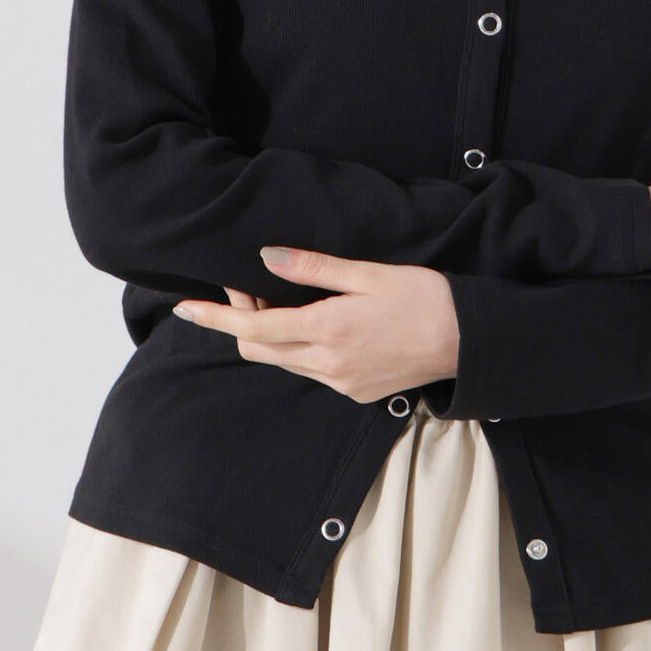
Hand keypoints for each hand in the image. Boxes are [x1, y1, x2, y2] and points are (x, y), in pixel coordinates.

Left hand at [170, 247, 459, 405]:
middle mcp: (326, 364)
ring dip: (270, 336)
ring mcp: (340, 383)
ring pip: (284, 362)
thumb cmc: (422, 296)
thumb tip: (266, 258)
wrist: (466, 340)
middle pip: (260, 350)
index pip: (253, 328)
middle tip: (245, 286)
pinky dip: (298, 349)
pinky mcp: (354, 392)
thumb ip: (314, 268)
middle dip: (242, 321)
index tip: (184, 308)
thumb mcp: (367, 273)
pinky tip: (315, 325)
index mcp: (326, 329)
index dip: (215, 318)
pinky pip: (310, 371)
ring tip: (277, 301)